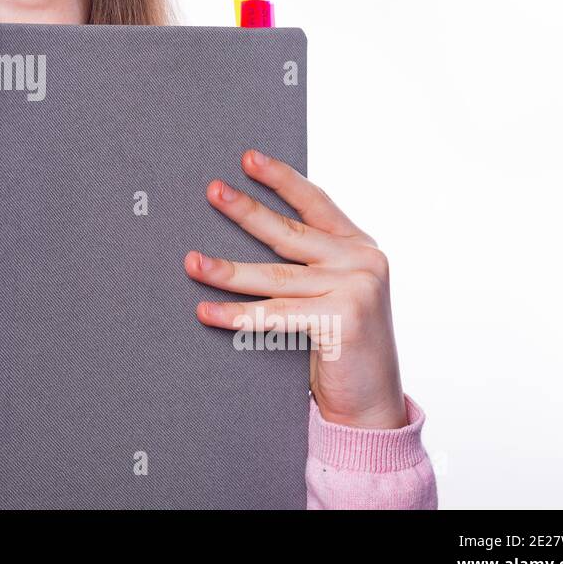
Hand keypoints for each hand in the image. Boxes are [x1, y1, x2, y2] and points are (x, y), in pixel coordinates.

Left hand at [185, 150, 406, 429]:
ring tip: (191, 262)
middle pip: (288, 233)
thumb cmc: (340, 346)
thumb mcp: (332, 292)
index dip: (281, 179)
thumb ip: (310, 262)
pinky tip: (207, 312)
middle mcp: (363, 260)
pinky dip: (238, 315)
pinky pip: (276, 314)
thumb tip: (250, 226)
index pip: (316, 203)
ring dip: (226, 270)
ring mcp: (357, 287)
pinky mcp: (345, 318)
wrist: (371, 405)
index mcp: (359, 247)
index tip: (248, 158)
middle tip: (211, 191)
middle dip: (245, 211)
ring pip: (275, 276)